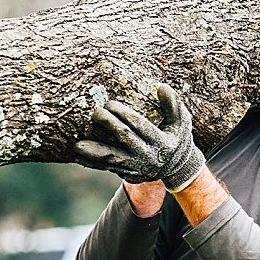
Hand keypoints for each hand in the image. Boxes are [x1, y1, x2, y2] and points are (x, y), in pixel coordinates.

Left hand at [74, 82, 206, 191]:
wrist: (176, 167)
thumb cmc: (176, 137)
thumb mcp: (181, 121)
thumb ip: (173, 105)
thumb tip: (161, 87)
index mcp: (161, 142)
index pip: (140, 126)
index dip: (125, 115)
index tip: (111, 103)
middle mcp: (148, 156)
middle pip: (125, 139)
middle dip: (109, 125)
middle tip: (95, 112)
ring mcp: (136, 167)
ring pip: (111, 158)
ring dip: (94, 151)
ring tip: (77, 145)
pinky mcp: (126, 173)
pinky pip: (106, 167)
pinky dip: (92, 162)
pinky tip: (78, 156)